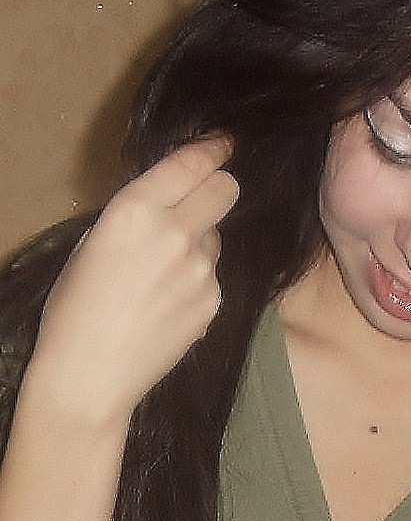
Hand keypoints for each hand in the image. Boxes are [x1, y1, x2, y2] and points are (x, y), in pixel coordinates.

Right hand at [28, 135, 238, 431]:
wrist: (89, 376)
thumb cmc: (74, 309)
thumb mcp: (93, 244)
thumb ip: (137, 215)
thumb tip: (170, 200)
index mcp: (135, 210)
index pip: (192, 164)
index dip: (214, 148)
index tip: (224, 143)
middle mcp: (177, 233)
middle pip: (227, 190)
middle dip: (219, 187)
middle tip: (204, 199)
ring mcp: (202, 270)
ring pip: (217, 237)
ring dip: (200, 244)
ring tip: (162, 276)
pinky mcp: (215, 301)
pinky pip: (214, 276)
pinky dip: (198, 281)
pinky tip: (168, 305)